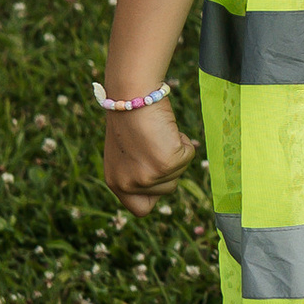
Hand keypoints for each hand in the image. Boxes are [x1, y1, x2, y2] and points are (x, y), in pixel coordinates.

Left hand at [100, 97, 198, 214]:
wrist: (132, 94)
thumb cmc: (132, 116)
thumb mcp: (129, 152)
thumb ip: (140, 170)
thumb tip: (163, 177)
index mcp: (115, 182)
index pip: (140, 209)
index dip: (154, 194)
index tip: (157, 176)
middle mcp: (128, 184)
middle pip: (167, 190)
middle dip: (168, 167)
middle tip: (155, 143)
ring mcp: (147, 177)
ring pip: (179, 174)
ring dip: (175, 153)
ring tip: (159, 133)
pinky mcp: (165, 164)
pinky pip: (188, 157)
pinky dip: (184, 142)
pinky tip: (167, 129)